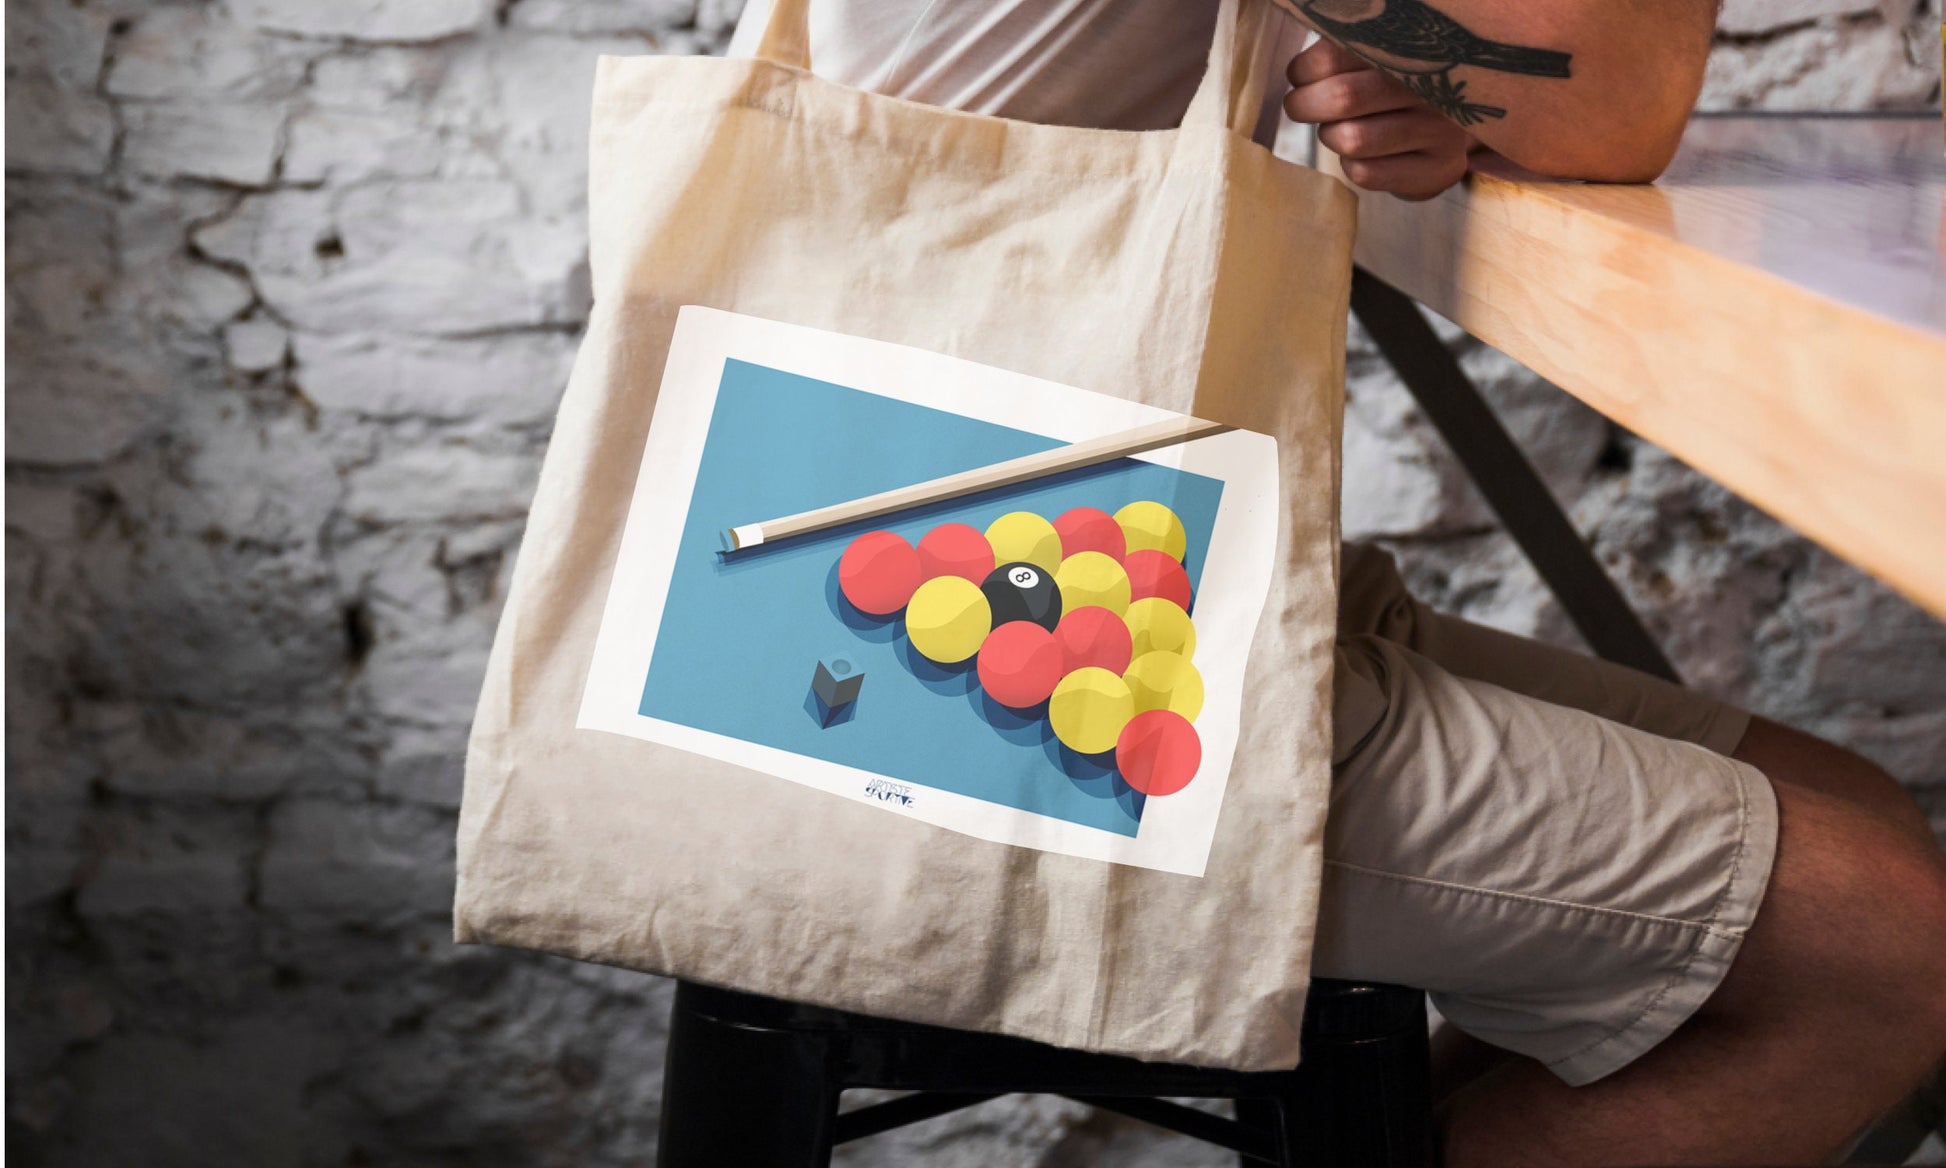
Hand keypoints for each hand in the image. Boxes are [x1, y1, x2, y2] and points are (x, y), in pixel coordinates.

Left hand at [1283, 40, 1472, 200]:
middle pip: (1344, 97)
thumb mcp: (1370, 66)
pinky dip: (1351, 166)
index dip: (1305, 71)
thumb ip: (1339, 59)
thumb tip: (1298, 72)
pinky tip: (1362, 155)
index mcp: (1410, 49)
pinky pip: (1366, 173)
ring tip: (1337, 129)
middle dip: (1306, 105)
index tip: (1302, 78)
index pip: (1337, 55)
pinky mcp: (1439, 168)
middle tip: (1300, 107)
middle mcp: (1433, 85)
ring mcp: (1441, 128)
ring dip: (1331, 136)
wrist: (1440, 142)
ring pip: (1354, 139)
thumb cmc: (1390, 98)